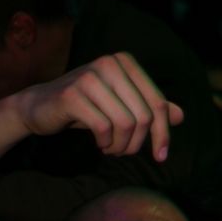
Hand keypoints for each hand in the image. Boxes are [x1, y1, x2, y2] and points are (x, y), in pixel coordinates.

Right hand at [17, 52, 183, 161]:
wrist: (41, 106)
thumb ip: (149, 108)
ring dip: (121, 146)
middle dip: (137, 143)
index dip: (163, 134)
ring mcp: (90, 77)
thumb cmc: (87, 107)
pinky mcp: (73, 94)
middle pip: (144, 116)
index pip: (158, 104)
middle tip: (124, 152)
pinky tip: (100, 144)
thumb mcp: (121, 105)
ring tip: (111, 149)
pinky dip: (105, 143)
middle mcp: (110, 64)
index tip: (161, 156)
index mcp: (126, 63)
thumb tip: (180, 116)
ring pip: (126, 124)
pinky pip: (103, 128)